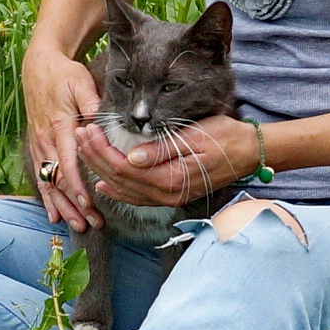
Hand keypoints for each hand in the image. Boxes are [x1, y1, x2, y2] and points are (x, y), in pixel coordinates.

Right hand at [23, 45, 102, 230]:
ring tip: (75, 225)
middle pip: (58, 180)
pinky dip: (48, 196)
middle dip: (73, 205)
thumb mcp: (80, 83)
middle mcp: (46, 140)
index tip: (89, 203)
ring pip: (48, 182)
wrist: (39, 66)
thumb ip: (92, 103)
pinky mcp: (37, 145)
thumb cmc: (64, 74)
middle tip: (88, 224)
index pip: (67, 164)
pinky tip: (55, 214)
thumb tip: (105, 121)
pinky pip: (41, 176)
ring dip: (61, 206)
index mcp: (59, 127)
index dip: (77, 186)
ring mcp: (39, 144)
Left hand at [80, 114, 259, 210]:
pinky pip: (137, 197)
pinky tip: (104, 184)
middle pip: (120, 180)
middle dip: (95, 158)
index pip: (124, 167)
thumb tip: (131, 158)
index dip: (102, 151)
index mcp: (170, 178)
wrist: (250, 153)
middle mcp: (166, 194)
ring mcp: (168, 198)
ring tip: (85, 151)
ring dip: (102, 171)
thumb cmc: (225, 138)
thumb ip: (161, 150)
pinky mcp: (171, 195)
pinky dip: (118, 190)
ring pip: (125, 190)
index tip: (88, 131)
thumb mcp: (194, 137)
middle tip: (80, 135)